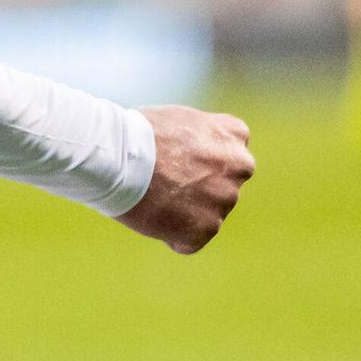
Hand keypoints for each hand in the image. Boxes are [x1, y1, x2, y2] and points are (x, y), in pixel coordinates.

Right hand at [117, 104, 252, 253]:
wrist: (121, 157)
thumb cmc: (140, 134)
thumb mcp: (183, 120)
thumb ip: (204, 140)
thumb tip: (200, 161)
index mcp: (234, 135)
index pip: (229, 156)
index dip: (199, 161)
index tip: (175, 158)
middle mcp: (239, 167)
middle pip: (222, 187)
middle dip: (200, 189)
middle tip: (165, 183)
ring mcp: (225, 200)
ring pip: (208, 215)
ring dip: (185, 213)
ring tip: (154, 197)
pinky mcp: (207, 228)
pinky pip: (190, 240)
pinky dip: (172, 235)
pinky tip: (153, 215)